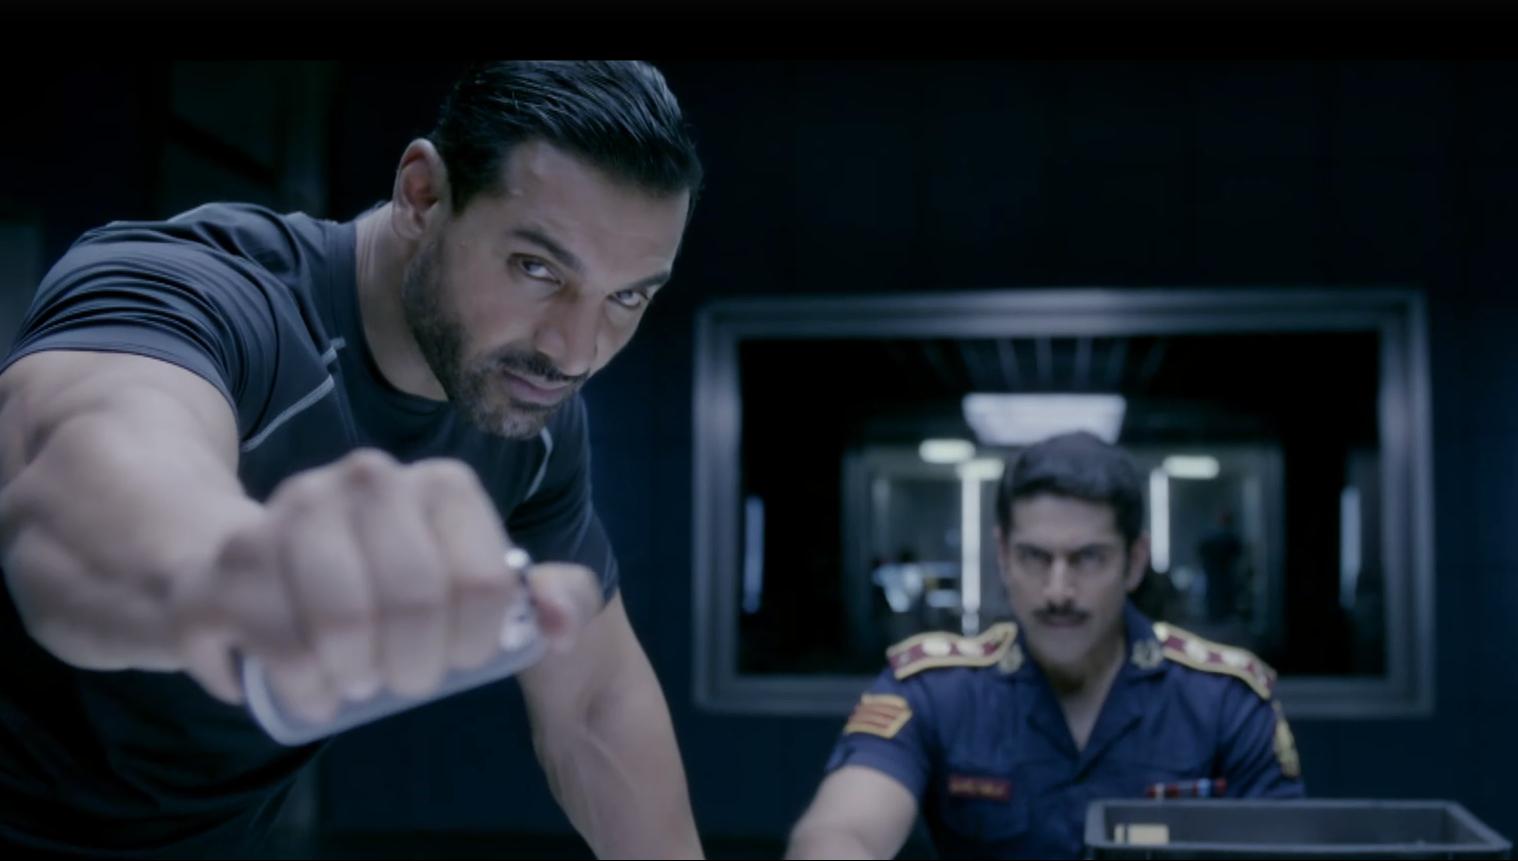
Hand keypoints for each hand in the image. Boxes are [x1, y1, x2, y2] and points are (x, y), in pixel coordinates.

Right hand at [168, 449, 600, 721]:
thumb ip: (553, 599)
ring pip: (342, 621)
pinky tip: (307, 692)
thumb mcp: (489, 589)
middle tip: (396, 680)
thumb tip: (557, 622)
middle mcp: (368, 478)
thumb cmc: (397, 587)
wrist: (267, 568)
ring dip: (352, 678)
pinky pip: (276, 642)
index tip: (456, 660)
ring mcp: (295, 507)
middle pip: (414, 601)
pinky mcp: (234, 555)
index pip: (482, 583)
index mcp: (441, 485)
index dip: (472, 645)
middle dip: (412, 668)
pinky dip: (298, 687)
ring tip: (350, 683)